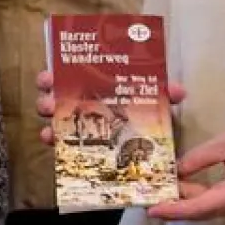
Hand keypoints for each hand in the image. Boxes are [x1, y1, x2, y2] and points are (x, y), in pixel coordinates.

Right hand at [34, 70, 185, 144]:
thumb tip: (177, 91)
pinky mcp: (77, 148)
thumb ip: (163, 93)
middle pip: (52, 98)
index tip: (49, 76)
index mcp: (91, 86)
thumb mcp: (151, 100)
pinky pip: (60, 145)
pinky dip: (56, 144)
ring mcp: (74, 127)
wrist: (147, 148)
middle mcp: (77, 104)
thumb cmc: (142, 113)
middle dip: (47, 100)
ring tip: (52, 129)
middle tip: (51, 103)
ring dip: (51, 125)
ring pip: (53, 122)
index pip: (64, 76)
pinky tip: (55, 143)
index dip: (51, 76)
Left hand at [146, 125, 224, 221]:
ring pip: (203, 209)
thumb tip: (174, 171)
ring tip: (152, 190)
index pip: (201, 207)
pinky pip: (210, 204)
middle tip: (142, 196)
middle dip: (171, 206)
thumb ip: (200, 158)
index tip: (151, 210)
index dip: (175, 210)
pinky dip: (191, 198)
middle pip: (199, 211)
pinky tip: (174, 187)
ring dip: (179, 202)